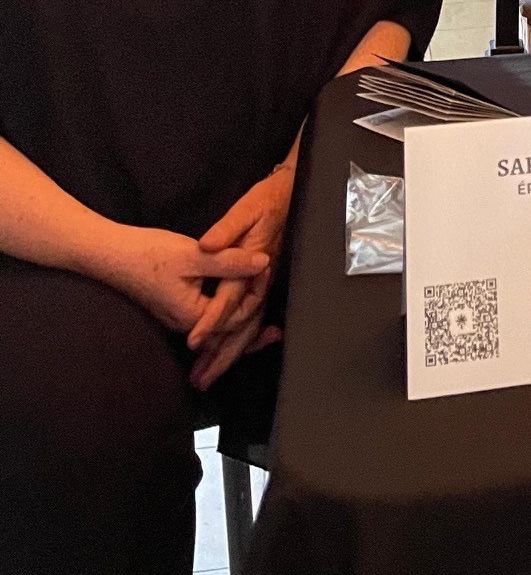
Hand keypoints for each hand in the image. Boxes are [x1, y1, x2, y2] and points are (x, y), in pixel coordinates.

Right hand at [98, 224, 267, 336]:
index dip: (256, 295)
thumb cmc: (150, 254)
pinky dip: (226, 321)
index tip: (269, 269)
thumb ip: (230, 261)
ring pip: (218, 331)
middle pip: (227, 335)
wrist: (111, 254)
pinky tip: (237, 311)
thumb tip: (264, 261)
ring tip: (267, 337)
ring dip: (240, 332)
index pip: (236, 318)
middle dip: (252, 334)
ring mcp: (180, 318)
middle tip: (277, 334)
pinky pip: (208, 321)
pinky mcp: (176, 308)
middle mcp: (187, 324)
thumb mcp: (195, 255)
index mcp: (194, 314)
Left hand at [185, 164, 295, 389]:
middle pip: (241, 327)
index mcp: (255, 265)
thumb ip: (227, 230)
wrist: (292, 193)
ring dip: (228, 354)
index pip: (230, 300)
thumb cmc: (269, 199)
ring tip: (207, 377)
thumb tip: (207, 245)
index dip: (211, 322)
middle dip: (220, 355)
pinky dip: (241, 341)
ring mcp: (264, 286)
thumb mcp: (247, 209)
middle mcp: (261, 281)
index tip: (193, 343)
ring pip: (247, 329)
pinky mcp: (262, 286)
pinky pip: (252, 321)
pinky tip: (231, 354)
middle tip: (199, 381)